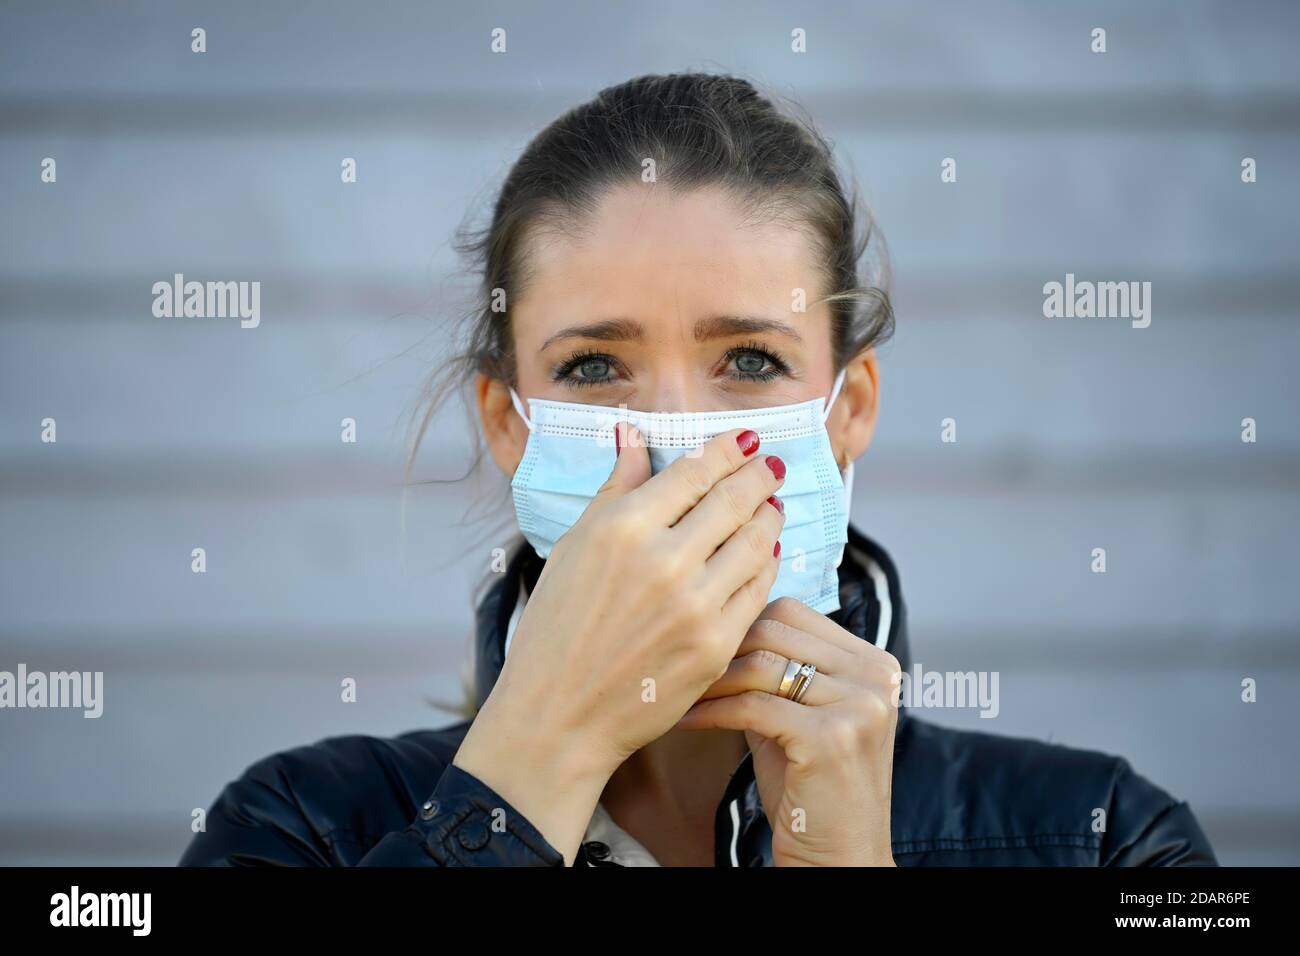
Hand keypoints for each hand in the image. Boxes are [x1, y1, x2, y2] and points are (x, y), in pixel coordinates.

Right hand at [455, 421, 786, 863]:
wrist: (560, 715)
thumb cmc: (556, 629)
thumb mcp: (573, 547)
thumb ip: (613, 488)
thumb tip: (632, 434)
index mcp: (622, 528)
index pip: (694, 471)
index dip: (727, 450)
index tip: (745, 441)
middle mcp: (664, 560)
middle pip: (734, 499)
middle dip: (760, 475)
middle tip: (771, 466)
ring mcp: (695, 604)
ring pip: (756, 541)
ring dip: (769, 517)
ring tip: (771, 506)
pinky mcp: (717, 644)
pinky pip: (758, 589)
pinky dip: (766, 564)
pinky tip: (765, 554)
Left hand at [673, 596, 900, 865]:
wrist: (841, 856)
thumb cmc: (813, 791)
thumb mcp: (802, 717)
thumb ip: (777, 672)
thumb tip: (722, 628)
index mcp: (874, 663)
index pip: (792, 612)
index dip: (742, 626)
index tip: (706, 648)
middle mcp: (876, 676)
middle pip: (775, 629)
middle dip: (723, 648)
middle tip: (686, 668)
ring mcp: (860, 704)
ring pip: (761, 665)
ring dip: (712, 679)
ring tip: (683, 693)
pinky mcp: (832, 737)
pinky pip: (753, 706)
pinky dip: (712, 711)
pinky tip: (689, 720)